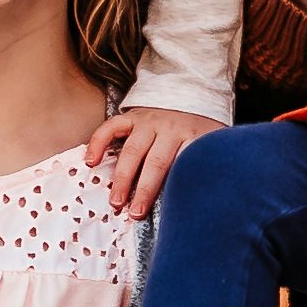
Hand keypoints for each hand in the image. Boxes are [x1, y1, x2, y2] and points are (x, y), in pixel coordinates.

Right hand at [95, 104, 218, 216]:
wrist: (193, 94)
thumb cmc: (201, 130)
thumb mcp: (216, 145)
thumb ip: (213, 164)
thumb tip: (214, 195)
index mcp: (193, 137)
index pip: (184, 164)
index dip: (176, 187)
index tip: (172, 208)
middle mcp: (169, 129)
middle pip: (156, 162)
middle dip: (144, 189)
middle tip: (135, 213)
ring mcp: (149, 122)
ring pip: (133, 150)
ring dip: (123, 177)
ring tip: (116, 200)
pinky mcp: (132, 117)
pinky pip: (112, 127)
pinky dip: (99, 142)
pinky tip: (91, 161)